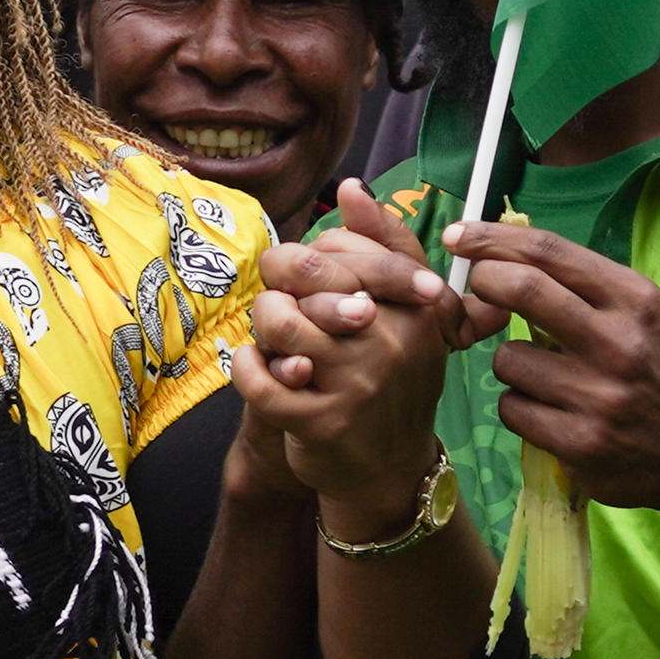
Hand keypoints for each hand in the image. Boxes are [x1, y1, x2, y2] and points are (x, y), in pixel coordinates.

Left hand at [240, 181, 477, 526]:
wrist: (388, 471)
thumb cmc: (387, 379)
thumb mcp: (402, 312)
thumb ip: (382, 245)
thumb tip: (351, 187)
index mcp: (415, 303)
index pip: (341, 245)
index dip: (308, 258)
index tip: (309, 283)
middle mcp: (393, 338)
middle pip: (306, 271)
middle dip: (280, 284)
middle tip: (282, 305)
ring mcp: (360, 381)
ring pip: (279, 319)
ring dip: (263, 328)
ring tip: (274, 342)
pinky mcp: (323, 421)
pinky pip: (259, 376)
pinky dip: (245, 369)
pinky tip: (257, 371)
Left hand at [446, 218, 659, 513]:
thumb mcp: (642, 315)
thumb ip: (583, 286)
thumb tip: (504, 253)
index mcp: (635, 299)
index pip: (550, 252)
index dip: (492, 238)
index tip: (458, 235)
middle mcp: (619, 342)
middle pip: (521, 289)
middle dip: (483, 284)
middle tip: (477, 291)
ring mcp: (599, 396)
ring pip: (506, 359)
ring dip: (510, 364)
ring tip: (546, 378)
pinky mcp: (580, 444)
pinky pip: (513, 409)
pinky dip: (520, 408)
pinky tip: (553, 414)